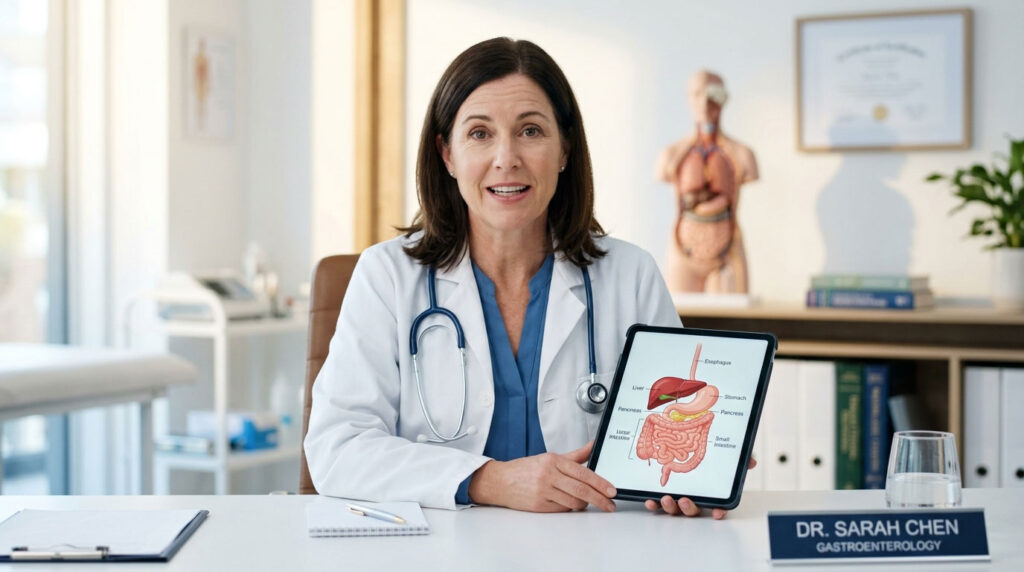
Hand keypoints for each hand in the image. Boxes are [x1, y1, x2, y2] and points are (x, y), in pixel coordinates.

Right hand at [468, 441, 615, 512]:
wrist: (500, 481)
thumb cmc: (525, 469)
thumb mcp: (550, 458)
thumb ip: (575, 455)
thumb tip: (594, 445)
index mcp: (553, 461)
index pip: (583, 473)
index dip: (600, 483)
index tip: (611, 491)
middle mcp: (548, 475)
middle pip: (581, 490)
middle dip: (599, 499)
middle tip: (610, 505)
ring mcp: (543, 491)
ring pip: (573, 502)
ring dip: (584, 504)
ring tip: (588, 502)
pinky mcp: (539, 505)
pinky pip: (562, 509)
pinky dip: (570, 508)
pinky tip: (570, 503)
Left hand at [643, 456, 757, 518]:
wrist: (682, 441)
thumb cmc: (709, 455)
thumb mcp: (726, 454)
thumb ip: (739, 458)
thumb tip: (751, 462)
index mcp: (711, 492)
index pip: (718, 506)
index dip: (719, 511)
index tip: (717, 513)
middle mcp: (694, 497)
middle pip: (693, 509)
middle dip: (689, 508)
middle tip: (686, 500)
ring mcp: (677, 497)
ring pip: (675, 508)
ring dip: (670, 507)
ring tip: (666, 498)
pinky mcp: (661, 493)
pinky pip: (657, 503)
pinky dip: (653, 504)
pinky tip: (650, 500)